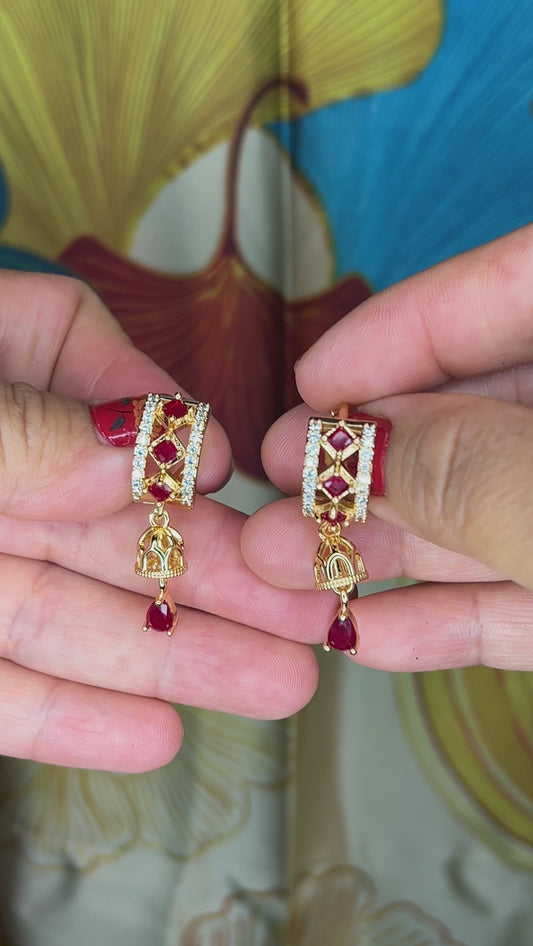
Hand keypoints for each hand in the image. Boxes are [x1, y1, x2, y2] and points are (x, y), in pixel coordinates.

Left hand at [0, 271, 317, 771]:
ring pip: (68, 612)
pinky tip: (152, 738)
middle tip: (307, 600)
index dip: (154, 411)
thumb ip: (19, 423)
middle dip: (211, 565)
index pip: (67, 348)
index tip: (219, 460)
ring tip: (276, 683)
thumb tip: (137, 444)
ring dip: (170, 655)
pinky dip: (64, 717)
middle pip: (103, 511)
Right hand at [242, 226, 532, 671]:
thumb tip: (362, 447)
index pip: (512, 287)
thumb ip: (470, 469)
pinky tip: (372, 633)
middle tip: (276, 485)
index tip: (311, 378)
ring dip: (391, 549)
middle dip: (373, 462)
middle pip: (486, 415)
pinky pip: (532, 595)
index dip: (402, 329)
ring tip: (282, 567)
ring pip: (496, 514)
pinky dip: (459, 618)